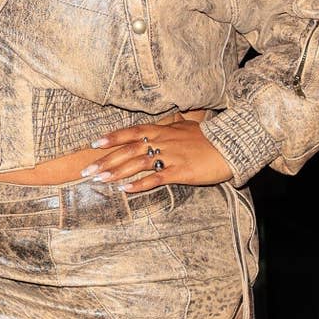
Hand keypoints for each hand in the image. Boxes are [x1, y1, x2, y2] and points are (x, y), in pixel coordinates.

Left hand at [80, 118, 233, 190]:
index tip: (94, 144)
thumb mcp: (185, 128)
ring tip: (100, 180)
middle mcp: (163, 141)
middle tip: (87, 170)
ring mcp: (171, 156)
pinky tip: (126, 190)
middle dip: (106, 160)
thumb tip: (159, 129)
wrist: (232, 145)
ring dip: (116, 172)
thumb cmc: (208, 138)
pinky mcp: (181, 171)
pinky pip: (156, 178)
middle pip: (128, 149)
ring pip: (137, 163)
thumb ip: (170, 129)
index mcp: (162, 130)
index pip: (131, 131)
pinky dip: (140, 184)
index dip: (112, 137)